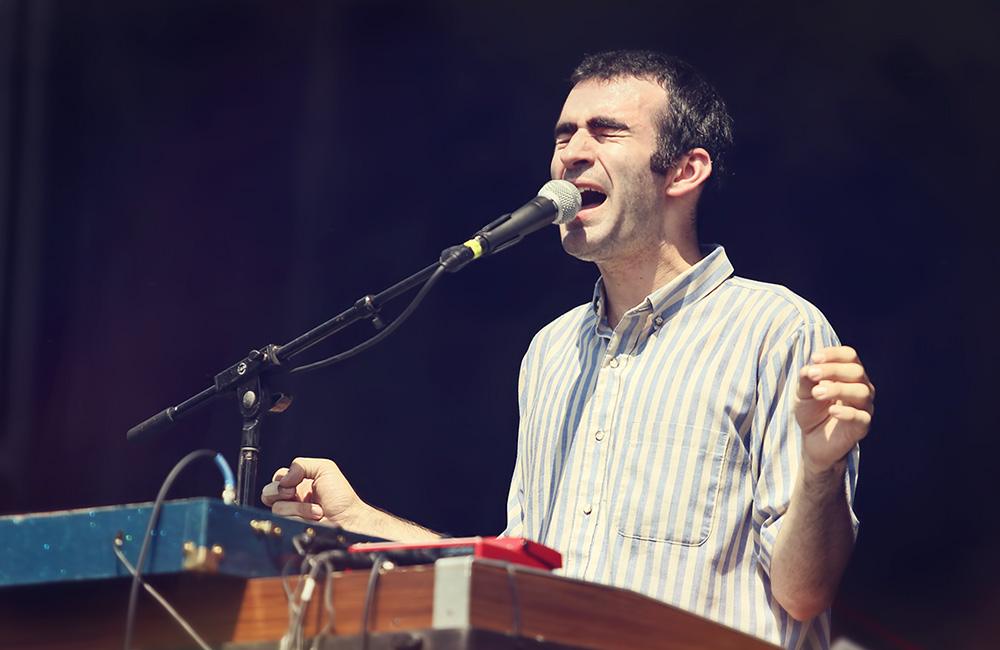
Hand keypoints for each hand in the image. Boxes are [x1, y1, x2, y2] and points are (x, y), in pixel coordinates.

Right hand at [261, 457, 364, 526]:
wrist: (349, 519)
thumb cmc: (342, 496)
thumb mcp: (325, 469)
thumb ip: (301, 464)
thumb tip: (283, 479)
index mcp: (300, 484)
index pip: (277, 478)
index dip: (281, 479)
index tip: (293, 483)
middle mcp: (294, 499)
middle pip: (268, 493)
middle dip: (280, 492)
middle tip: (294, 494)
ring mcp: (292, 515)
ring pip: (276, 508)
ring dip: (299, 507)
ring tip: (317, 509)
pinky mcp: (293, 528)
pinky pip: (283, 521)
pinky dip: (300, 517)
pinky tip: (315, 517)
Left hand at [795, 346, 873, 473]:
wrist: (812, 440)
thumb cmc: (811, 410)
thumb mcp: (802, 393)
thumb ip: (806, 379)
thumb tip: (808, 368)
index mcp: (848, 374)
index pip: (850, 356)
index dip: (834, 354)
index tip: (814, 358)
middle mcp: (861, 387)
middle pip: (857, 371)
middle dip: (833, 370)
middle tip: (812, 375)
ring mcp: (863, 407)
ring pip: (862, 392)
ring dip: (839, 389)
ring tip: (817, 393)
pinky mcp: (862, 426)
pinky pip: (862, 417)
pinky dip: (847, 412)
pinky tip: (832, 410)